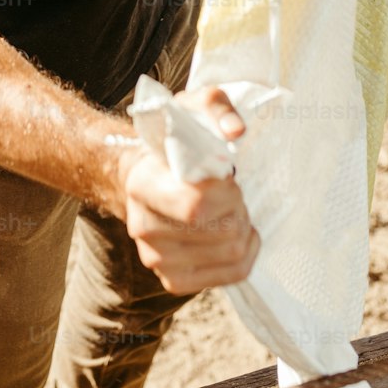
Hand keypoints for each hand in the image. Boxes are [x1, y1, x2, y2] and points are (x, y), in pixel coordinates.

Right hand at [118, 87, 259, 294]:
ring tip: (231, 209)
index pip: (196, 205)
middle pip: (222, 231)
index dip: (227, 191)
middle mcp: (142, 227)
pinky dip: (246, 254)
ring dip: (243, 227)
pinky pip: (232, 275)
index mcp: (141, 185)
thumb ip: (216, 106)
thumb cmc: (173, 142)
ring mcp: (156, 259)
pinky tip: (237, 232)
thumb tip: (235, 130)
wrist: (145, 177)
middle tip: (232, 190)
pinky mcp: (173, 280)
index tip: (228, 172)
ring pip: (231, 253)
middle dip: (239, 206)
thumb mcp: (190, 108)